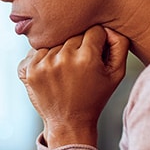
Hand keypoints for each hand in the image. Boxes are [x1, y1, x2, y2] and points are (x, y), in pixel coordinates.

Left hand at [18, 25, 128, 147]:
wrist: (69, 123)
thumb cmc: (95, 97)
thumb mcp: (116, 74)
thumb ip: (119, 45)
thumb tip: (109, 26)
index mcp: (87, 58)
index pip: (95, 30)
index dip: (98, 42)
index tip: (96, 55)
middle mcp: (63, 58)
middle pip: (74, 35)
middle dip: (79, 47)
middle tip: (81, 68)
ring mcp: (43, 64)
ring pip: (56, 42)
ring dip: (61, 52)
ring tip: (66, 72)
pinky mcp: (29, 69)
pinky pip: (37, 50)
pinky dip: (44, 58)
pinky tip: (52, 73)